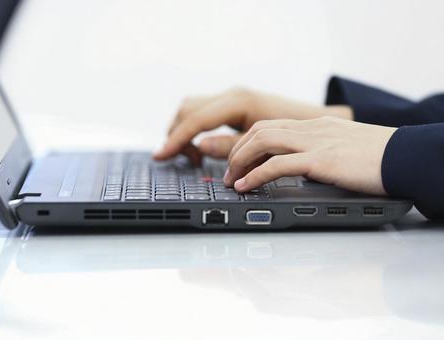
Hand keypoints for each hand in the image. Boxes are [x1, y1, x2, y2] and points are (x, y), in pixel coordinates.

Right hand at [154, 88, 352, 163]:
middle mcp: (232, 95)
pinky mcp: (232, 105)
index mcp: (238, 101)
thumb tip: (201, 146)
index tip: (161, 156)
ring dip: (185, 133)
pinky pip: (203, 114)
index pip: (195, 119)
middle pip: (187, 110)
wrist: (318, 121)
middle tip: (188, 162)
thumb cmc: (297, 132)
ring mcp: (231, 98)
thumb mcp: (264, 144)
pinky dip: (195, 130)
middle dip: (178, 136)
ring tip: (196, 159)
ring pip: (191, 110)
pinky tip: (203, 148)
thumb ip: (231, 146)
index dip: (175, 139)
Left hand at [225, 116, 396, 194]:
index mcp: (316, 126)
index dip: (247, 142)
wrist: (407, 156)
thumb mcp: (343, 147)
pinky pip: (277, 164)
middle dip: (236, 150)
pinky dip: (255, 175)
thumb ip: (320, 152)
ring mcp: (316, 142)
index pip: (270, 126)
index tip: (238, 160)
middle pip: (259, 130)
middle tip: (228, 172)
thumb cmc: (380, 157)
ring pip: (263, 141)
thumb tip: (301, 167)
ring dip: (240, 161)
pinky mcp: (322, 160)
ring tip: (231, 180)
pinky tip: (245, 186)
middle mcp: (312, 129)